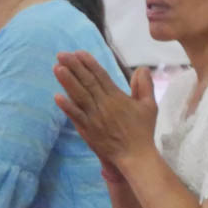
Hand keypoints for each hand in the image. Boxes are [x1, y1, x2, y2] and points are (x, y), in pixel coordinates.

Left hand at [55, 54, 158, 169]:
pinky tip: (57, 96)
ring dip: (67, 81)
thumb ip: (145, 86)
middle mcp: (104, 105)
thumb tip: (142, 68)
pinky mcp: (87, 130)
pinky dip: (67, 106)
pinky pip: (75, 116)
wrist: (135, 155)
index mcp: (118, 98)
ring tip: (57, 68)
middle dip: (74, 67)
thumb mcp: (150, 106)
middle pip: (87, 82)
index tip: (79, 53)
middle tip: (62, 54)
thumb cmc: (143, 130)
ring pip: (79, 96)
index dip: (89, 64)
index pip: (101, 76)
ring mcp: (94, 117)